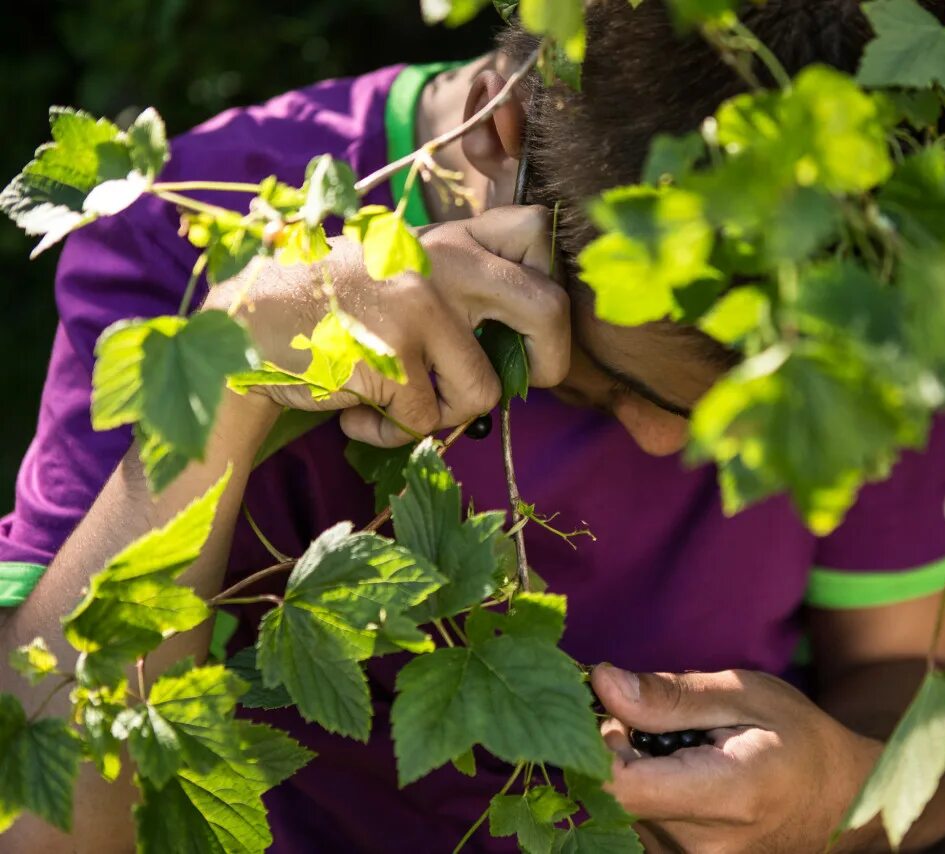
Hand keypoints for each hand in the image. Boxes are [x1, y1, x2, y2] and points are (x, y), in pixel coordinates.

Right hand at [204, 205, 569, 445]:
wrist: (244, 322)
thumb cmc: (332, 305)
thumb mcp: (400, 266)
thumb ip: (460, 280)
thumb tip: (535, 337)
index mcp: (448, 237)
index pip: (537, 230)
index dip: (552, 280)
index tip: (529, 321)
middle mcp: (442, 262)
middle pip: (550, 309)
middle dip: (552, 361)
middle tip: (527, 380)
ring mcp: (419, 308)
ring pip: (486, 391)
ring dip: (445, 414)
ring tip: (396, 400)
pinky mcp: (393, 358)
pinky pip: (427, 422)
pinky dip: (393, 432)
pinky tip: (357, 411)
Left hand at [591, 664, 878, 853]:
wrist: (842, 799)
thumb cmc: (798, 736)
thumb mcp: (744, 695)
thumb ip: (670, 697)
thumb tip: (602, 683)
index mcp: (723, 796)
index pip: (618, 785)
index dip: (601, 743)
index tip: (623, 712)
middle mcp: (702, 847)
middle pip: (614, 798)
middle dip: (617, 752)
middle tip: (657, 722)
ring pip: (621, 813)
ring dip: (633, 774)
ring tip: (680, 750)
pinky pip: (639, 828)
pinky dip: (646, 795)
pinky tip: (679, 776)